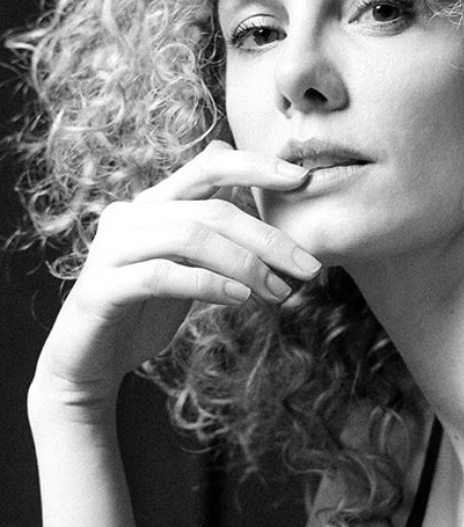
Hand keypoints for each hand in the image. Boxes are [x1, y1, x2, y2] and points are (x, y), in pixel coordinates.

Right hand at [30, 141, 316, 419]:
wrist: (91, 361)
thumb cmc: (146, 310)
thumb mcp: (188, 266)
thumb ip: (215, 236)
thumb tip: (259, 205)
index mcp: (154, 204)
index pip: (209, 166)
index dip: (255, 166)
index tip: (301, 178)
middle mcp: (130, 215)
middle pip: (212, 211)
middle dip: (269, 239)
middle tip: (309, 268)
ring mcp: (112, 248)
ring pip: (191, 237)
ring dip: (246, 265)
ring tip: (279, 292)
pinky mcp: (101, 286)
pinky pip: (162, 275)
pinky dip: (208, 284)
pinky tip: (240, 298)